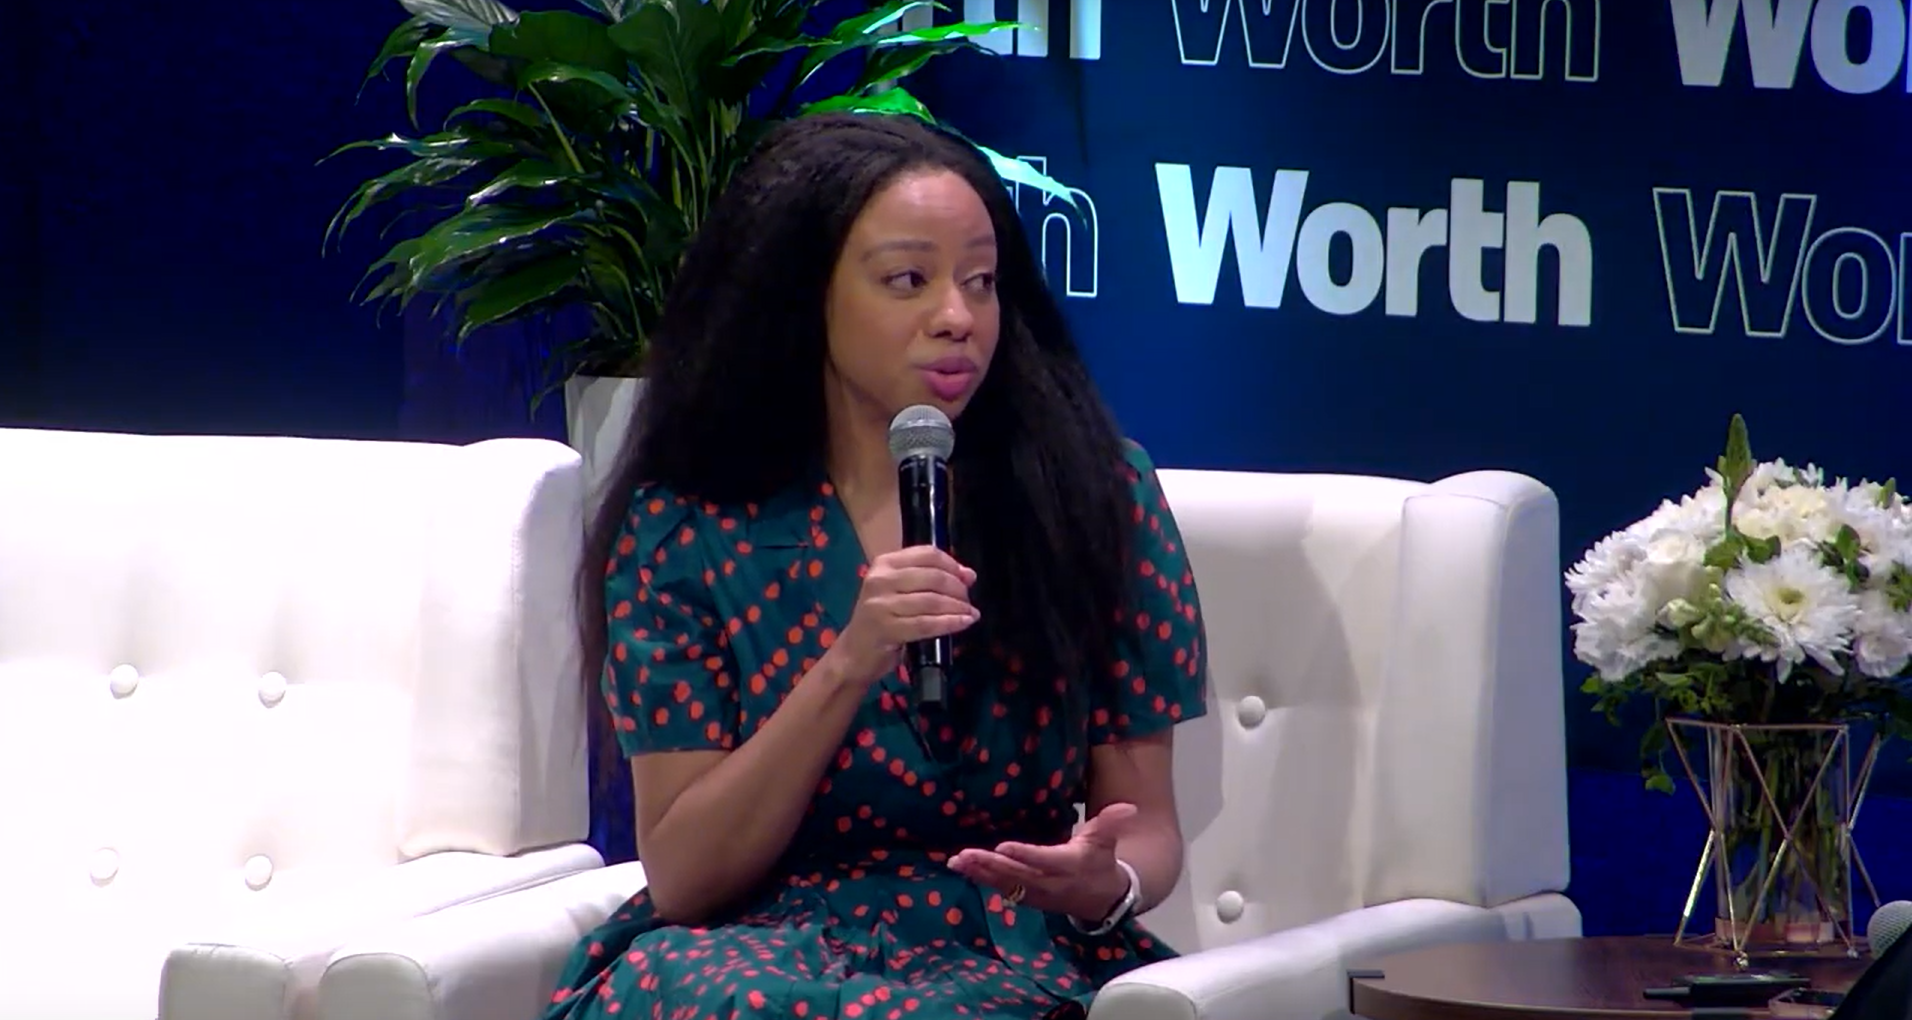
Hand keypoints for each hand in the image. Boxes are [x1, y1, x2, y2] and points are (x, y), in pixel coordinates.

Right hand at [824, 545, 977, 688]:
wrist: (854, 653)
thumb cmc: (881, 620)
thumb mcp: (900, 592)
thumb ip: (930, 579)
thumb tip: (968, 574)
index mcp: (884, 563)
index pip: (927, 554)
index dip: (953, 565)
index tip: (968, 578)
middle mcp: (880, 579)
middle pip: (933, 577)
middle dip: (958, 589)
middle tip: (968, 601)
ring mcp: (881, 604)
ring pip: (932, 601)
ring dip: (957, 607)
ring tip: (970, 613)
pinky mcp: (886, 628)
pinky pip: (926, 624)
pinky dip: (949, 623)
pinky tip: (964, 623)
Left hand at [947, 803, 1136, 921]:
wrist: (1103, 900)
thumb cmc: (1100, 863)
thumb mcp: (1106, 841)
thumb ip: (1111, 823)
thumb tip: (1128, 807)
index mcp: (1067, 866)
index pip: (1043, 861)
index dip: (1024, 855)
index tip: (1003, 847)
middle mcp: (1048, 883)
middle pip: (1016, 874)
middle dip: (990, 865)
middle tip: (966, 854)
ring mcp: (1035, 893)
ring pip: (1004, 883)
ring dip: (979, 873)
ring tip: (957, 861)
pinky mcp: (1025, 897)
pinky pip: (1001, 888)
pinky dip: (981, 879)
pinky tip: (961, 868)